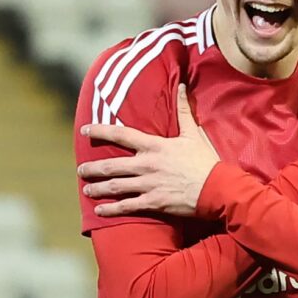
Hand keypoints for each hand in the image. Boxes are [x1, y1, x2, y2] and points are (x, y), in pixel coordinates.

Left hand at [77, 84, 219, 216]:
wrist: (217, 188)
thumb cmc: (206, 161)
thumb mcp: (193, 134)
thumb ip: (183, 110)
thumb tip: (181, 86)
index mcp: (154, 146)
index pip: (121, 135)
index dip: (101, 130)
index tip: (84, 129)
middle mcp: (147, 165)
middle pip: (111, 165)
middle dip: (92, 168)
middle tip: (80, 169)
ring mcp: (148, 185)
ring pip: (115, 187)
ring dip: (98, 188)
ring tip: (86, 189)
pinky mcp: (153, 203)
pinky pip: (126, 206)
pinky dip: (111, 209)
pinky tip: (99, 211)